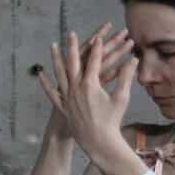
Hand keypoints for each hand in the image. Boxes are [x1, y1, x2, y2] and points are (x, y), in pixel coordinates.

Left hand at [38, 24, 136, 153]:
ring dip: (56, 59)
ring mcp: (67, 98)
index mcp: (90, 85)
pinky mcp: (62, 107)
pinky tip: (41, 74)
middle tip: (71, 33)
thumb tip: (134, 59)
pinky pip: (51, 93)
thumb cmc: (112, 120)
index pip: (93, 61)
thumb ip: (126, 76)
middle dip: (72, 46)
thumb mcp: (121, 97)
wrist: (98, 141)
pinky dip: (46, 83)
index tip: (98, 37)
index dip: (97, 48)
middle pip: (73, 63)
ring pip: (59, 74)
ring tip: (53, 45)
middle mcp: (75, 89)